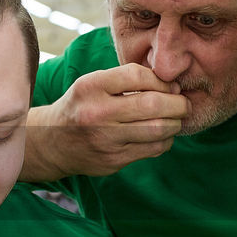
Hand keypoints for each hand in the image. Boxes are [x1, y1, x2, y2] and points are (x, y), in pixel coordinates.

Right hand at [26, 64, 188, 177]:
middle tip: (184, 103)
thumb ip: (126, 80)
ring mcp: (105, 140)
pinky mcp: (113, 161)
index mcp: (90, 87)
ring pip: (158, 130)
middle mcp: (96, 113)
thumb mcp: (93, 83)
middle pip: (153, 105)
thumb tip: (172, 85)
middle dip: (178, 103)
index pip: (138, 75)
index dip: (162, 80)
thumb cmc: (82, 106)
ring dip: (176, 123)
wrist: (53, 142)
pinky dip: (165, 140)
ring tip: (176, 119)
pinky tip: (162, 134)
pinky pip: (152, 149)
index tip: (170, 85)